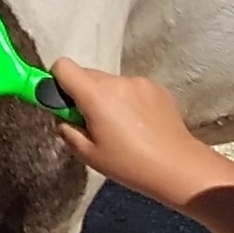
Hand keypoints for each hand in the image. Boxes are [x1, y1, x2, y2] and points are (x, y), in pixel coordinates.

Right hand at [48, 60, 215, 207]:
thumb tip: (62, 117)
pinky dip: (127, 101)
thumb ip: (67, 129)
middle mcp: (116, 80)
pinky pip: (130, 88)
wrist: (177, 166)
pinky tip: (139, 126)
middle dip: (83, 95)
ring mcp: (138, 81)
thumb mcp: (88, 154)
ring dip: (106, 99)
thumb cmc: (129, 164)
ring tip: (120, 129)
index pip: (63, 66)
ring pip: (109, 84)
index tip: (62, 104)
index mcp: (95, 94)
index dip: (56, 82)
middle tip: (92, 124)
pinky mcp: (156, 87)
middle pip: (87, 75)